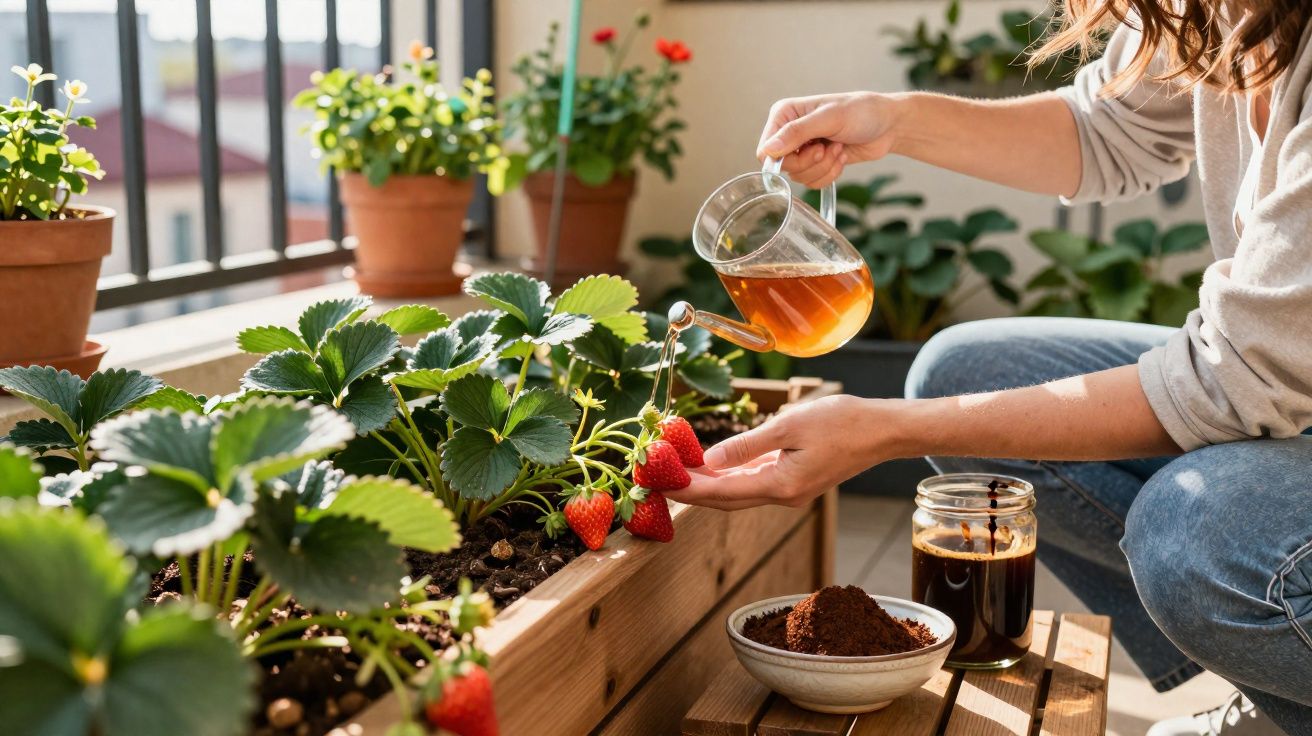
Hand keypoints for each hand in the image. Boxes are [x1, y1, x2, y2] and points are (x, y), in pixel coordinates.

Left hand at [665, 395, 891, 510]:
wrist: (881, 430)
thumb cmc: (841, 422)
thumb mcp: (789, 426)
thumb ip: (746, 445)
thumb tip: (709, 459)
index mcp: (780, 485)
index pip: (721, 492)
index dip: (688, 489)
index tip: (659, 484)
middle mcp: (783, 496)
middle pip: (725, 499)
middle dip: (691, 491)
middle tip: (657, 481)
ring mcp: (789, 492)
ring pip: (738, 493)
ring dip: (708, 485)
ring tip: (676, 473)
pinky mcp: (794, 482)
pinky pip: (753, 484)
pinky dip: (729, 477)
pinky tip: (711, 468)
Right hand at [756, 92, 901, 187]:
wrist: (887, 125)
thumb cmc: (862, 112)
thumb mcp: (830, 118)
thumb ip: (797, 133)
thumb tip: (768, 150)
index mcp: (784, 114)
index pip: (766, 150)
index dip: (786, 158)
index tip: (814, 148)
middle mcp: (789, 132)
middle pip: (782, 167)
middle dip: (811, 163)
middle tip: (828, 148)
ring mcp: (802, 149)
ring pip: (799, 177)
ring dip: (824, 167)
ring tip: (838, 148)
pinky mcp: (816, 163)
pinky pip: (812, 182)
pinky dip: (830, 174)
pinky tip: (841, 156)